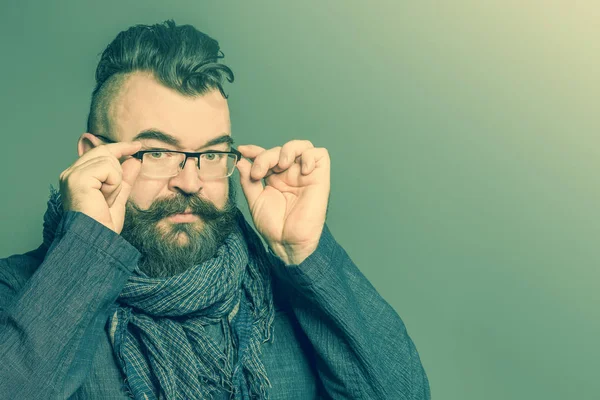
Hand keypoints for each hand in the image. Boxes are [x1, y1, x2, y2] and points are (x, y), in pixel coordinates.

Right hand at [59, 138, 141, 233]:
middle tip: (113, 194)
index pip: (99, 152)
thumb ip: (124, 179)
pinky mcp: (78, 179)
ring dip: (116, 183)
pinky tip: (105, 198)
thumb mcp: (118, 197)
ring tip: (106, 200)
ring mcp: (72, 174)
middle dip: (118, 171)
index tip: (137, 146)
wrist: (96, 239)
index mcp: (77, 176)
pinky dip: (114, 185)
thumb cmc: (103, 224)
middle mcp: (70, 173)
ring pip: (109, 160)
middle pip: (104, 152)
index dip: (119, 147)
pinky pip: (109, 169)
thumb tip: (133, 160)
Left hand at [236, 140, 329, 264]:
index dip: (255, 150)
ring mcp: (305, 175)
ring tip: (280, 164)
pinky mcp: (320, 178)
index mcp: (275, 178)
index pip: (266, 156)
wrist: (287, 242)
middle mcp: (290, 174)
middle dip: (266, 156)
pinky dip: (310, 155)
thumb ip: (248, 180)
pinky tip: (301, 169)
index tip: (242, 150)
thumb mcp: (255, 200)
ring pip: (301, 146)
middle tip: (258, 173)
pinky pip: (320, 155)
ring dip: (288, 149)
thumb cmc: (273, 226)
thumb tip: (241, 161)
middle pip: (279, 150)